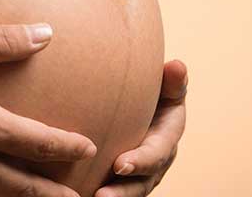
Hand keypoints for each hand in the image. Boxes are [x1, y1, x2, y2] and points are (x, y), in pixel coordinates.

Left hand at [95, 60, 187, 196]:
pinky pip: (112, 191)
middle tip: (101, 196)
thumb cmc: (155, 92)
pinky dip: (93, 194)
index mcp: (167, 138)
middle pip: (141, 183)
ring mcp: (139, 175)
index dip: (142, 161)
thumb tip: (177, 67)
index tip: (120, 165)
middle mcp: (156, 162)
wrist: (140, 105)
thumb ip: (172, 81)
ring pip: (127, 193)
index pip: (157, 153)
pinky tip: (74, 196)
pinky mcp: (121, 181)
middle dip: (123, 192)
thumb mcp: (167, 87)